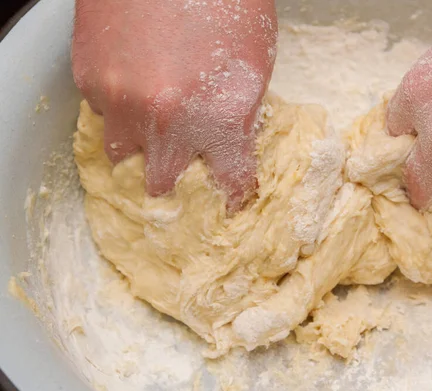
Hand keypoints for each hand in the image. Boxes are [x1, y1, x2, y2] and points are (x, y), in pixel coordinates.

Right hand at [72, 0, 277, 209]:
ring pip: (123, 152)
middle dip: (173, 172)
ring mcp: (122, 102)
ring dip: (138, 142)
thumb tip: (231, 146)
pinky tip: (134, 75)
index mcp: (218, 119)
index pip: (230, 182)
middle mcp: (166, 121)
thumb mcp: (255, 64)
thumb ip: (241, 114)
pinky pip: (102, 113)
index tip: (228, 196)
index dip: (231, 191)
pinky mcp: (88, 80)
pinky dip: (118, 105)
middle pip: (162, 183)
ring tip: (152, 112)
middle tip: (180, 153)